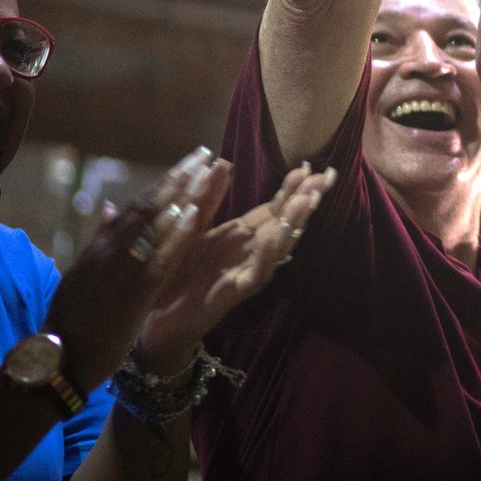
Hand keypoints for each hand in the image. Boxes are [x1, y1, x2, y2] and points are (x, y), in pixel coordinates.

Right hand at [44, 148, 221, 391]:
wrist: (59, 359)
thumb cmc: (71, 321)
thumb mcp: (82, 274)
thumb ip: (99, 241)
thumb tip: (110, 207)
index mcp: (99, 249)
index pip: (135, 208)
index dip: (162, 184)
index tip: (186, 163)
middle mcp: (109, 253)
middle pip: (148, 208)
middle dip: (177, 179)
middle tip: (202, 153)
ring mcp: (120, 272)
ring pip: (154, 227)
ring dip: (182, 197)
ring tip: (205, 172)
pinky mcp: (133, 295)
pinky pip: (158, 259)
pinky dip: (175, 236)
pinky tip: (193, 215)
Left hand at [133, 163, 335, 374]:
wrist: (155, 320)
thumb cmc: (174, 274)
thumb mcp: (189, 228)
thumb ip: (207, 199)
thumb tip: (223, 161)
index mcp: (240, 235)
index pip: (273, 207)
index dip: (291, 188)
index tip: (309, 166)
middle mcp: (249, 252)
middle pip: (283, 222)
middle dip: (304, 200)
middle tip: (325, 178)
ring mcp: (245, 271)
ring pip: (277, 246)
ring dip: (294, 223)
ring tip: (308, 200)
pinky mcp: (233, 292)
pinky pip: (255, 273)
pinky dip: (268, 255)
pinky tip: (277, 238)